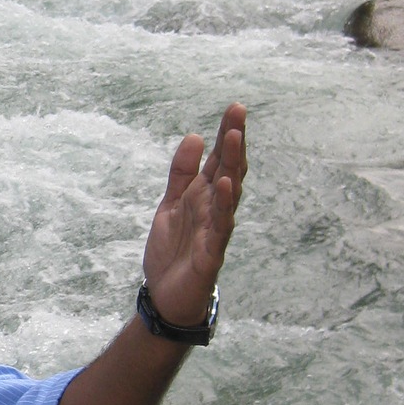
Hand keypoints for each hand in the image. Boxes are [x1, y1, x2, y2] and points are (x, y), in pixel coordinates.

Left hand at [141, 103, 246, 326]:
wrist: (166, 296)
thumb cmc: (173, 252)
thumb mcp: (170, 204)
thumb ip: (181, 174)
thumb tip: (195, 136)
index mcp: (205, 196)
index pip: (220, 160)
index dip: (226, 135)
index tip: (234, 108)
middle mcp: (215, 208)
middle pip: (229, 169)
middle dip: (233, 141)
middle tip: (238, 111)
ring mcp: (216, 229)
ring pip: (229, 193)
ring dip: (232, 166)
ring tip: (233, 138)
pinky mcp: (211, 252)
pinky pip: (220, 226)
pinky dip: (224, 205)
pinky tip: (226, 185)